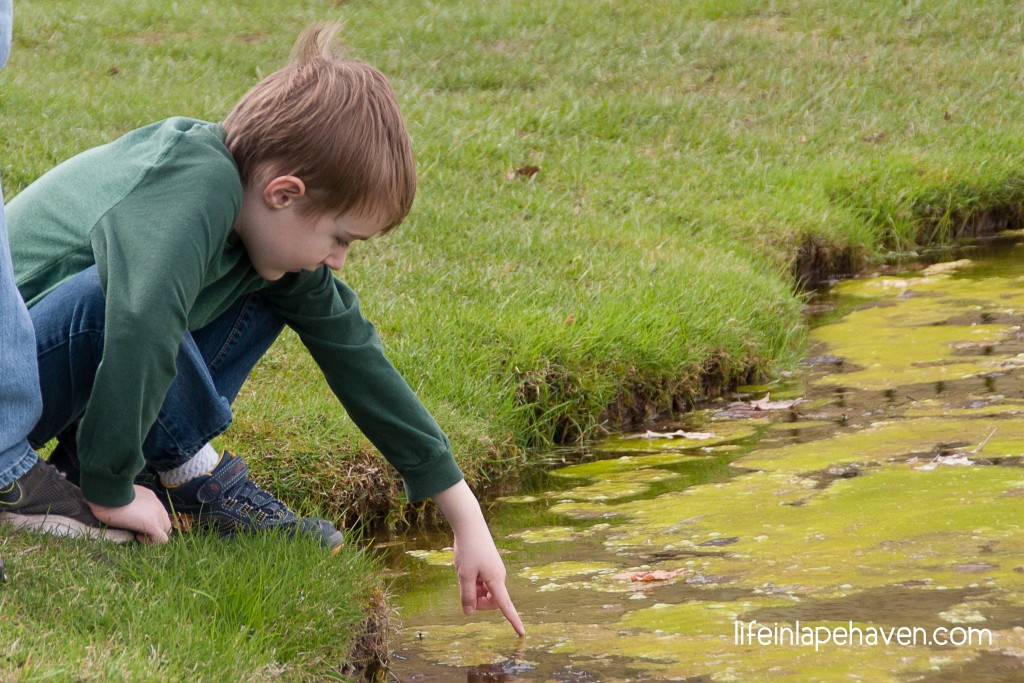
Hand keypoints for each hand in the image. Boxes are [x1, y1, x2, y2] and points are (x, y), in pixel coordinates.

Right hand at [88, 485, 172, 544]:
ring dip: (153, 536)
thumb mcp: (125, 495)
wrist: (108, 494)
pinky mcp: (151, 524)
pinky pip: (162, 539)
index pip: (160, 513)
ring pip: (166, 531)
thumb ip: (133, 501)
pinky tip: (138, 537)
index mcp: (151, 497)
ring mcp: (156, 514)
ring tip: (137, 534)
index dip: (151, 521)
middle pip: (165, 523)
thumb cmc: (110, 495)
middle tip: (137, 530)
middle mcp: (157, 505)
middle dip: (154, 530)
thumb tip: (129, 509)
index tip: (137, 522)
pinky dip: (151, 542)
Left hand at [433, 480, 525, 635]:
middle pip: (490, 602)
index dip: (513, 620)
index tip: (522, 633)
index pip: (505, 605)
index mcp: (496, 580)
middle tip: (464, 588)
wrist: (471, 526)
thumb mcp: (464, 575)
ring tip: (464, 574)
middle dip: (477, 601)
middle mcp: (499, 577)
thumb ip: (467, 595)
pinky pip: (483, 584)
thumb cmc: (468, 549)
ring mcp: (495, 572)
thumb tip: (469, 613)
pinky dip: (474, 583)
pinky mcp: (490, 568)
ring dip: (474, 591)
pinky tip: (467, 569)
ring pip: (484, 593)